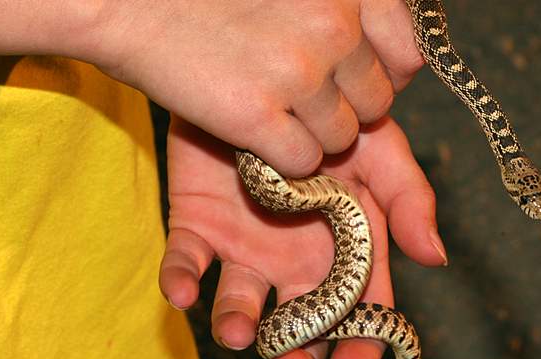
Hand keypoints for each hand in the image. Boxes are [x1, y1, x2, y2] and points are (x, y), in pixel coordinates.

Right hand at [88, 0, 423, 175]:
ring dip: (312, 135)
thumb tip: (400, 59)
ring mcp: (298, 73)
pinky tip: (253, 130)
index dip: (380, 74)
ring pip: (342, 138)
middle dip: (344, 109)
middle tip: (297, 96)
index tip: (349, 77)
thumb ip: (345, 12)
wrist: (132, 2)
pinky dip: (284, 159)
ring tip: (268, 108)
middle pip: (376, 103)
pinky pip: (305, 162)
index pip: (408, 52)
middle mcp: (334, 27)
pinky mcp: (258, 116)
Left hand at [159, 117, 446, 358]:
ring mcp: (245, 249)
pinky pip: (185, 263)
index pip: (356, 313)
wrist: (272, 82)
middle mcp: (294, 263)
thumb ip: (408, 201)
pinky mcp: (198, 227)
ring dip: (236, 324)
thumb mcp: (380, 151)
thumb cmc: (332, 121)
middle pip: (298, 325)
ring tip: (239, 331)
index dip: (357, 345)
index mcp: (343, 254)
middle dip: (295, 355)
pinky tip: (182, 293)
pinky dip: (181, 281)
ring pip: (238, 304)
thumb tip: (436, 258)